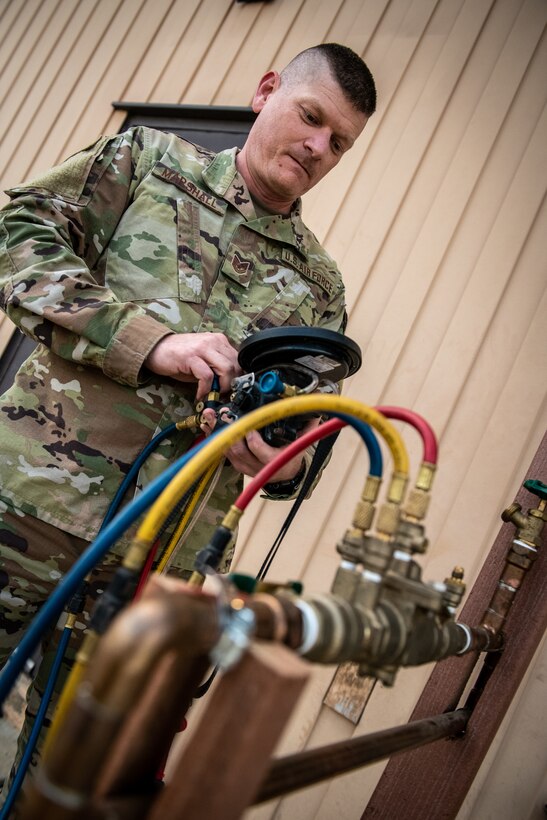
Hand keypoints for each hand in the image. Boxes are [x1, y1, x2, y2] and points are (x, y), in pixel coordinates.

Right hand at [145, 332, 241, 398]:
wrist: (155, 349)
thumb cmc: (179, 357)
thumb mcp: (203, 360)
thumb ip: (217, 368)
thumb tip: (229, 385)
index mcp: (219, 341)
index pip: (239, 360)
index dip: (237, 378)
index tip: (231, 390)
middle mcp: (214, 341)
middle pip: (236, 365)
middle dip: (231, 384)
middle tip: (221, 394)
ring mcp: (202, 348)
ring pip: (226, 369)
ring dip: (221, 386)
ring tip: (212, 394)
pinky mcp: (191, 356)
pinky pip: (207, 376)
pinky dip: (205, 389)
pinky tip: (199, 394)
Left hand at [200, 411, 319, 480]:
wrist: (285, 475)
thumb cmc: (291, 457)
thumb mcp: (302, 444)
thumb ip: (308, 429)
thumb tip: (317, 413)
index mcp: (274, 461)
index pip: (261, 452)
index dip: (253, 440)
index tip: (250, 427)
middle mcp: (257, 467)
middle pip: (239, 450)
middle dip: (230, 431)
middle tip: (224, 414)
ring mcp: (245, 467)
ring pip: (228, 450)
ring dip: (217, 432)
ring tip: (211, 415)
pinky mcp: (237, 464)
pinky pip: (223, 451)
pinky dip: (215, 437)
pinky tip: (209, 424)